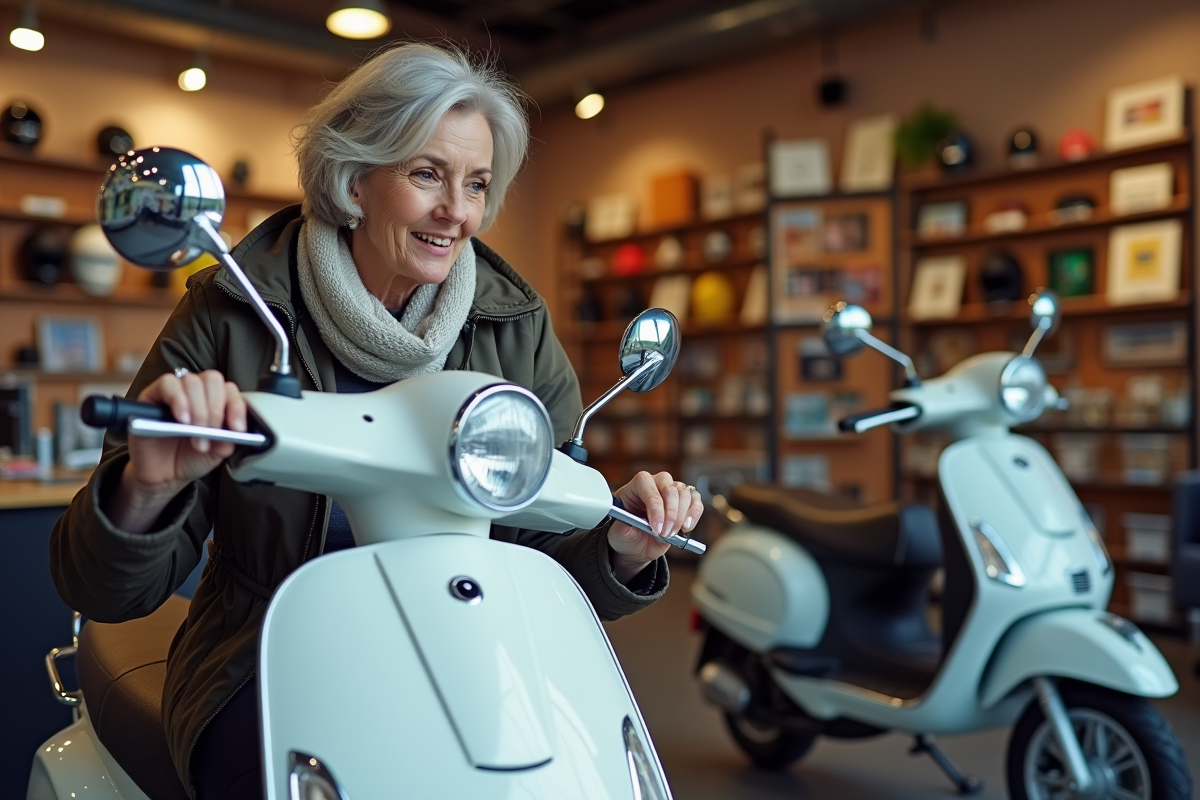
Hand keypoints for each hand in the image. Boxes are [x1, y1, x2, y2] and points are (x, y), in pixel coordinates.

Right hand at [108, 369, 245, 532]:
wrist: (163, 476)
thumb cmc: (190, 459)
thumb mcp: (218, 451)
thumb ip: (228, 437)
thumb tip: (234, 428)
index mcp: (215, 401)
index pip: (230, 389)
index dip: (236, 406)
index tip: (237, 428)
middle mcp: (196, 393)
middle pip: (213, 379)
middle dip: (216, 409)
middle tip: (210, 432)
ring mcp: (174, 392)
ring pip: (192, 381)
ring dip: (198, 410)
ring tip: (194, 433)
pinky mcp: (151, 395)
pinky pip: (167, 383)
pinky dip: (179, 400)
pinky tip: (182, 420)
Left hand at [608, 471, 702, 584]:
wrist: (638, 545)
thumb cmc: (627, 535)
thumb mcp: (619, 535)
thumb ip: (621, 529)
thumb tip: (627, 525)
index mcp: (636, 486)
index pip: (647, 486)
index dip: (655, 506)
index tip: (656, 528)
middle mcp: (655, 484)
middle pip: (670, 488)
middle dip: (670, 514)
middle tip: (665, 533)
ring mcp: (672, 491)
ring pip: (685, 494)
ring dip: (681, 517)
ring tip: (670, 534)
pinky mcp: (685, 502)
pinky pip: (696, 500)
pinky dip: (694, 514)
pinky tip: (686, 527)